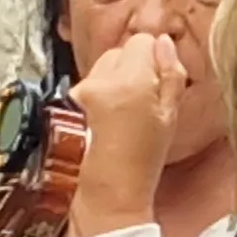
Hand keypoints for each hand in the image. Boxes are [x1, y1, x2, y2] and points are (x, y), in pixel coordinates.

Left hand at [64, 34, 185, 236]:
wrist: (106, 195)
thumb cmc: (139, 163)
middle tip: (140, 101)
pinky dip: (94, 97)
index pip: (141, 41)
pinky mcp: (64, 105)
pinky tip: (103, 121)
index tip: (155, 79)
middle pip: (119, 52)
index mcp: (131, 81)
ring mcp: (78, 93)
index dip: (152, 58)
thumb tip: (164, 44)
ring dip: (111, 83)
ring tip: (121, 115)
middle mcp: (100, 82)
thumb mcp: (170, 117)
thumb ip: (171, 75)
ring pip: (100, 69)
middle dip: (131, 69)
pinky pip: (85, 87)